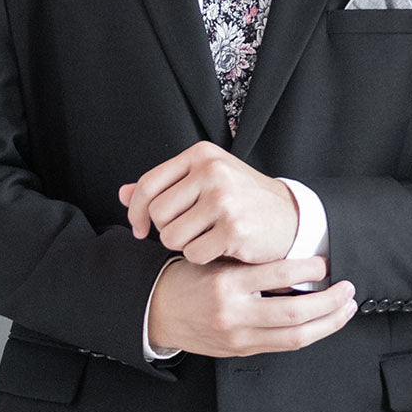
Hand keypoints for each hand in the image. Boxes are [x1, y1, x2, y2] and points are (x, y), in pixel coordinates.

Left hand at [119, 141, 298, 263]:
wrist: (289, 216)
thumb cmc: (240, 198)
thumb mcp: (204, 181)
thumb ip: (164, 186)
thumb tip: (122, 194)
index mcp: (202, 154)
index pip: (148, 185)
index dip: (136, 211)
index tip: (140, 229)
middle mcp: (213, 171)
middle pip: (157, 214)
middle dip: (167, 230)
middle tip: (190, 230)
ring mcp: (224, 199)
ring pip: (171, 236)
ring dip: (184, 245)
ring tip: (206, 237)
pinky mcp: (234, 229)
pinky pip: (193, 254)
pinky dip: (202, 257)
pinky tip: (220, 247)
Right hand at [147, 256, 355, 356]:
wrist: (155, 309)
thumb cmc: (187, 276)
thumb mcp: (214, 257)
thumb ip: (249, 261)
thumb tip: (296, 259)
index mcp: (226, 283)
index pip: (279, 274)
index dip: (309, 268)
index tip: (324, 262)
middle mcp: (234, 313)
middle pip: (295, 312)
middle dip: (330, 301)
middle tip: (348, 288)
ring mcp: (238, 337)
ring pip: (295, 335)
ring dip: (328, 322)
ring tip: (346, 307)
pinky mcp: (240, 351)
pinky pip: (283, 345)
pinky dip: (308, 333)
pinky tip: (323, 322)